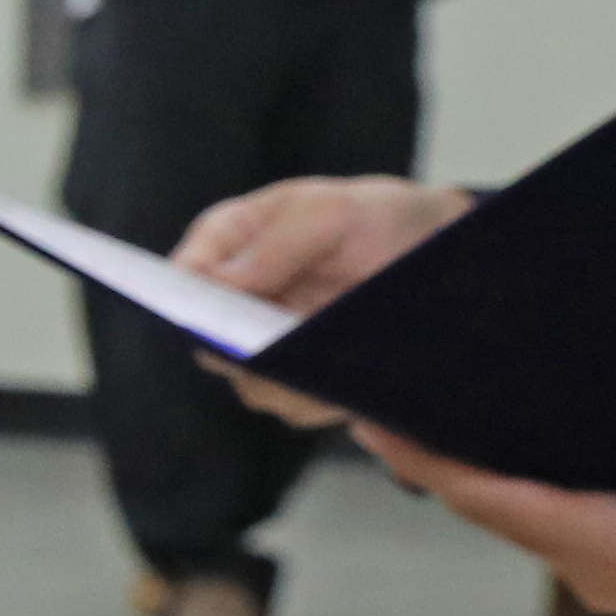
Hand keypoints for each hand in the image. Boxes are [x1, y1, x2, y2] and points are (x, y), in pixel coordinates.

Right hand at [177, 174, 472, 424]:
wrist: (435, 252)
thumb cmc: (373, 216)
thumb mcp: (331, 211)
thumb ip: (277, 242)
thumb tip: (218, 282)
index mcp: (227, 246)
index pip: (180, 279)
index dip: (184, 302)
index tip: (210, 319)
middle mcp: (237, 302)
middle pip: (210, 344)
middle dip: (241, 354)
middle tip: (272, 351)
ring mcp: (269, 346)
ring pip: (254, 385)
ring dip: (288, 384)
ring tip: (326, 372)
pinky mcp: (306, 379)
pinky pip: (300, 405)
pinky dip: (323, 401)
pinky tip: (353, 391)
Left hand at [363, 368, 615, 615]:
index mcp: (596, 545)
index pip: (483, 500)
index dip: (426, 462)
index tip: (372, 425)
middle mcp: (589, 564)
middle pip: (493, 508)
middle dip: (445, 462)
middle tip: (401, 407)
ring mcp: (614, 573)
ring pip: (528, 517)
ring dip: (492, 477)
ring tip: (458, 421)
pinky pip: (566, 523)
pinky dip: (539, 489)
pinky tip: (549, 454)